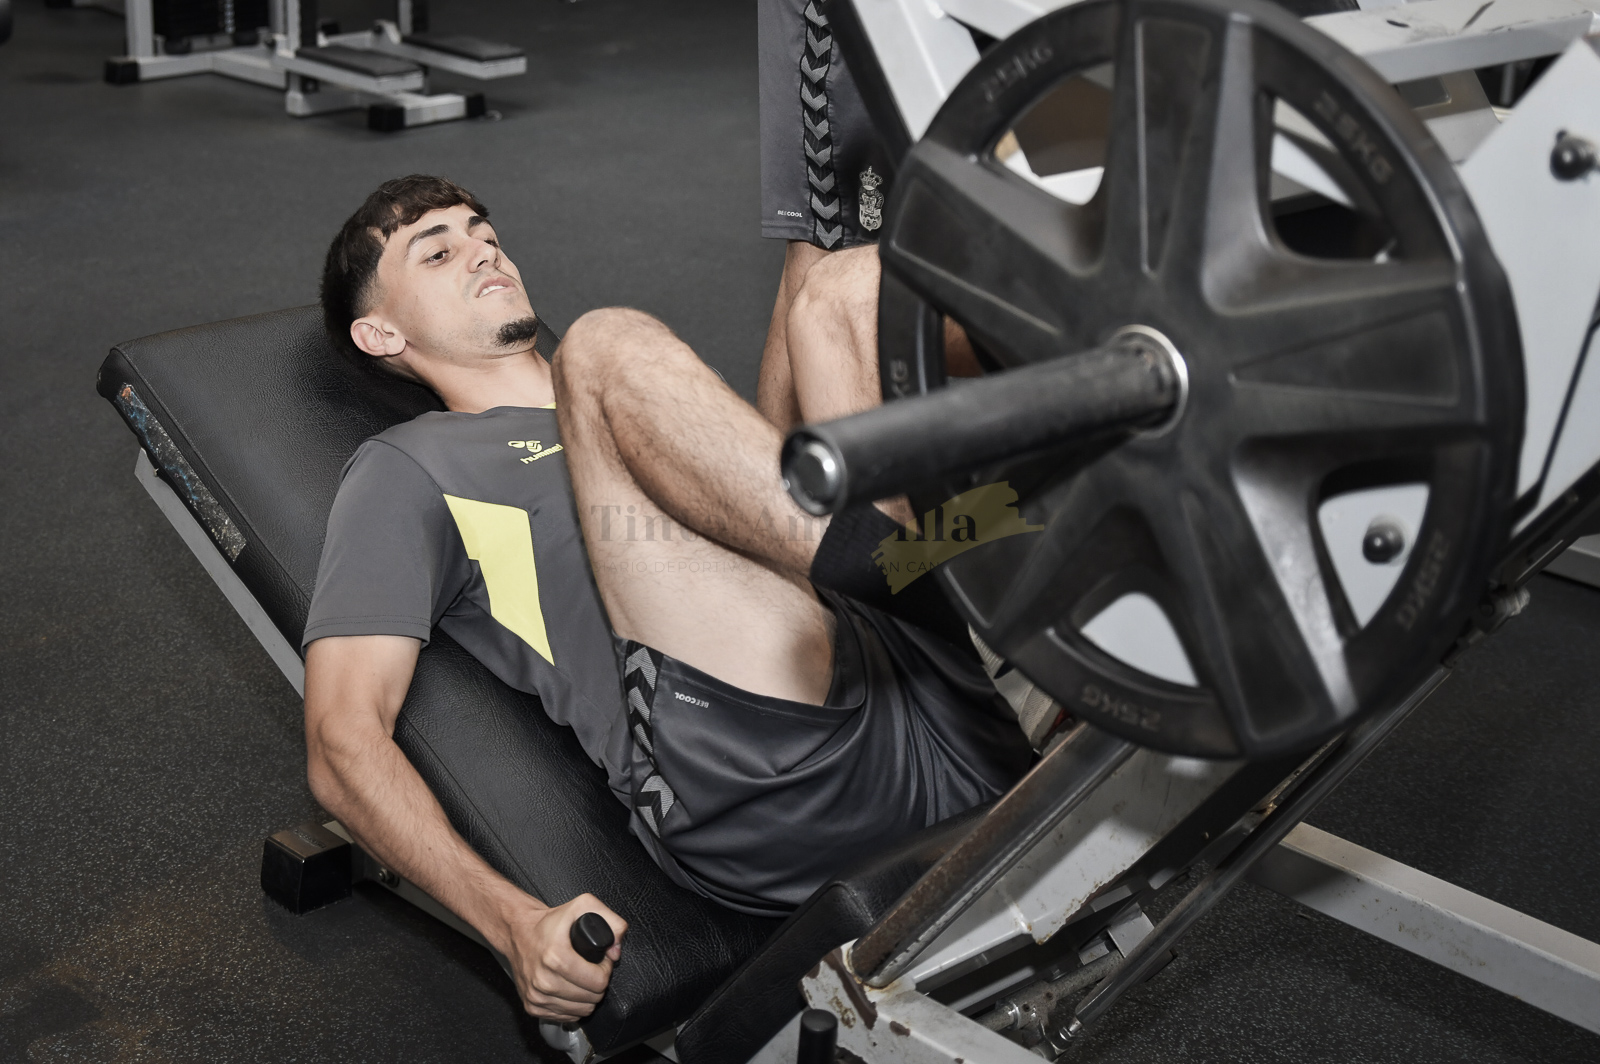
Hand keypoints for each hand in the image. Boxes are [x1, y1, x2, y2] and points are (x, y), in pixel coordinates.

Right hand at [501, 893, 627, 1021]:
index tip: (600, 961)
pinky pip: (565, 1017)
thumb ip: (610, 921)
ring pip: (580, 1011)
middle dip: (597, 984)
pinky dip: (572, 1006)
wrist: (518, 932)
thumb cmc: (549, 922)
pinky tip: (570, 990)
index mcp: (556, 957)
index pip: (598, 981)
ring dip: (587, 997)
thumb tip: (616, 951)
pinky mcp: (532, 1006)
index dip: (605, 970)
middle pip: (591, 998)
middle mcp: (543, 980)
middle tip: (591, 970)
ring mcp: (536, 996)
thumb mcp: (582, 906)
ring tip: (582, 979)